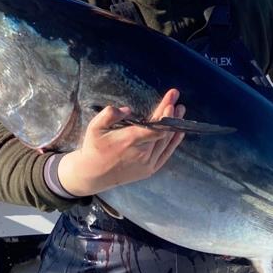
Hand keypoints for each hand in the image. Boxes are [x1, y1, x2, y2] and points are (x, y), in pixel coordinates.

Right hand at [57, 88, 185, 196]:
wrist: (92, 175)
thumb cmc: (94, 148)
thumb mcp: (94, 127)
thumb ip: (109, 115)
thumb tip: (128, 109)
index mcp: (128, 142)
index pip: (153, 128)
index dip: (164, 117)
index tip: (170, 103)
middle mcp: (141, 154)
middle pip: (162, 132)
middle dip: (170, 113)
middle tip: (175, 97)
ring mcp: (147, 164)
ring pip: (166, 142)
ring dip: (175, 124)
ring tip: (180, 109)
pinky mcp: (150, 170)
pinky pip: (166, 154)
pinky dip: (174, 142)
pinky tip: (180, 130)